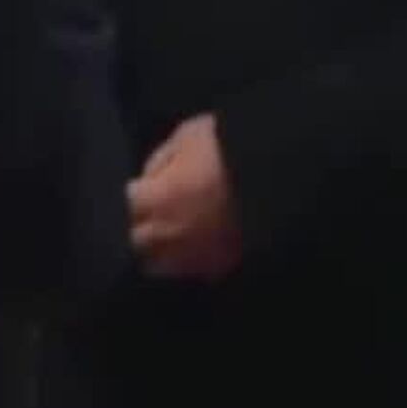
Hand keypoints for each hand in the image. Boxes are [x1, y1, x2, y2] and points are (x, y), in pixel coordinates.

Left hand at [127, 114, 244, 280]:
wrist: (276, 174)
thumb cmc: (229, 148)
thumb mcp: (188, 134)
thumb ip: (161, 159)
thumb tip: (150, 178)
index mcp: (158, 198)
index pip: (130, 202)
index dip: (138, 192)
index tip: (145, 186)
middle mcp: (169, 232)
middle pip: (139, 239)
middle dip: (142, 226)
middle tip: (154, 214)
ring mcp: (194, 255)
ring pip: (160, 266)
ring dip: (159, 251)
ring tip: (170, 237)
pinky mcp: (220, 267)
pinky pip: (195, 272)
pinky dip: (190, 263)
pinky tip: (197, 249)